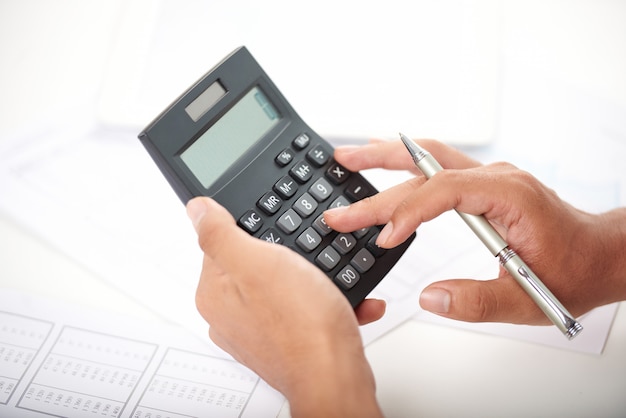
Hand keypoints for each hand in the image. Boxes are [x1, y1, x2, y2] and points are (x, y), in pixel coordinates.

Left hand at [187, 197, 382, 416]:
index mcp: (214, 293)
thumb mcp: (257, 262)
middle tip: (310, 261)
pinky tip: (346, 299)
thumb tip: (196, 209)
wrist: (335, 378)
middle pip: (257, 263)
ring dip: (316, 279)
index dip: (255, 231)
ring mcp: (258, 330)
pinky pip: (306, 310)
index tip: (279, 237)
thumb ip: (220, 232)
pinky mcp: (286, 342)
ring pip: (288, 286)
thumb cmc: (300, 325)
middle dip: (291, 256)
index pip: (223, 242)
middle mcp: (230, 315)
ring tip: (333, 281)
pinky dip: (328, 302)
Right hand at [325, 139, 625, 324]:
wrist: (600, 254)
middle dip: (377, 183)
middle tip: (339, 194)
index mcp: (509, 195)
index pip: (444, 191)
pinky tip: (385, 165)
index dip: (407, 212)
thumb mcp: (527, 300)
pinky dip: (404, 164)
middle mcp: (496, 178)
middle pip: (425, 169)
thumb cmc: (574, 270)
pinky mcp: (482, 185)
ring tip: (348, 158)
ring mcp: (488, 177)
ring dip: (385, 156)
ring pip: (428, 156)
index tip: (382, 237)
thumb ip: (477, 302)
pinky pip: (437, 165)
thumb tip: (429, 298)